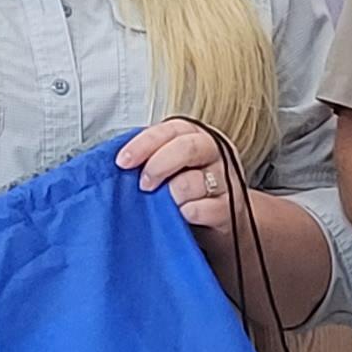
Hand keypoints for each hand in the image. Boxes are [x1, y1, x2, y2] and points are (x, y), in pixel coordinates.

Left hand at [117, 117, 243, 239]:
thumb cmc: (190, 190)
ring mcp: (226, 180)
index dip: (144, 144)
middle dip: (158, 166)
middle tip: (144, 185)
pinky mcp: (230, 209)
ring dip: (172, 196)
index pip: (171, 130)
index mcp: (197, 136)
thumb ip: (152, 158)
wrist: (224, 221)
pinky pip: (203, 209)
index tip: (123, 162)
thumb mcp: (172, 167)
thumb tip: (121, 163)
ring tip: (166, 205)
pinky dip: (187, 213)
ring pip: (194, 182)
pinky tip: (182, 216)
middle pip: (188, 148)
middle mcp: (215, 153)